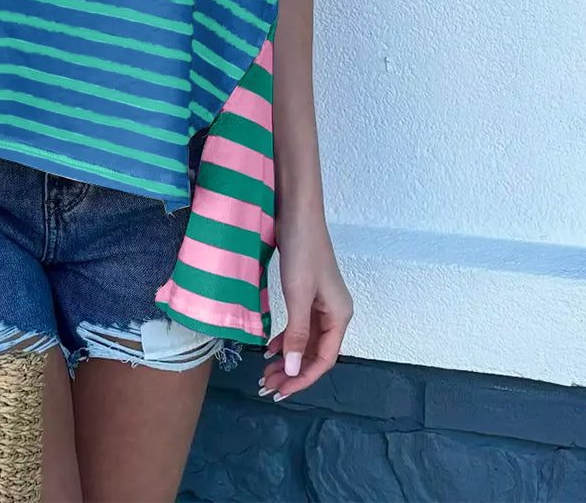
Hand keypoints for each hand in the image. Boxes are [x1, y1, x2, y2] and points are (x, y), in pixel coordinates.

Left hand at [257, 213, 352, 400]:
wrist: (298, 213)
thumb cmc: (302, 253)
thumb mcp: (298, 295)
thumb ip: (297, 334)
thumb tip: (294, 369)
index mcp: (340, 316)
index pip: (325, 359)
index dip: (304, 378)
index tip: (281, 391)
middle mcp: (334, 313)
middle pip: (315, 352)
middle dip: (293, 371)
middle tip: (267, 386)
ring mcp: (321, 303)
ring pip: (306, 340)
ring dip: (288, 357)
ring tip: (266, 373)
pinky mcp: (308, 293)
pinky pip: (300, 325)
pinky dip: (286, 338)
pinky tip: (271, 348)